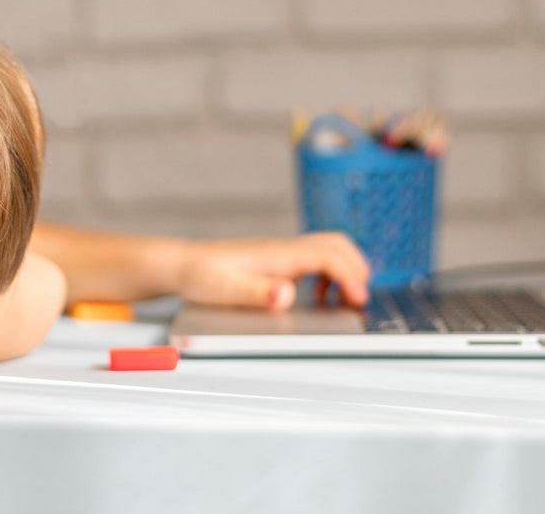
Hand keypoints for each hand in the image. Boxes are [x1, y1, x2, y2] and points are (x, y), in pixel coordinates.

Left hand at [174, 232, 369, 310]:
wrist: (184, 264)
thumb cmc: (202, 275)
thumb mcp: (226, 289)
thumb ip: (257, 292)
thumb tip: (286, 295)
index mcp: (277, 254)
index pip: (327, 256)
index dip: (349, 276)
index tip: (358, 299)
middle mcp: (284, 249)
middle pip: (335, 244)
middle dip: (357, 268)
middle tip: (361, 300)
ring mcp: (283, 253)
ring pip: (328, 248)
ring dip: (346, 269)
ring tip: (348, 299)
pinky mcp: (279, 261)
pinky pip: (316, 259)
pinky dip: (330, 275)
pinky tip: (320, 297)